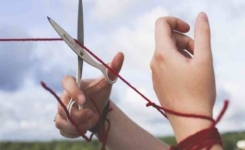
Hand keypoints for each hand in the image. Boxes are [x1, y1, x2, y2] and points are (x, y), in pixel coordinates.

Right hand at [55, 52, 123, 137]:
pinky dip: (75, 133)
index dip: (72, 90)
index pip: (66, 82)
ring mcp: (61, 111)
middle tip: (93, 114)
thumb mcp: (107, 83)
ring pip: (62, 122)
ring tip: (92, 121)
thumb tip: (121, 54)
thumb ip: (112, 70)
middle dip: (79, 115)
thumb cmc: (99, 93)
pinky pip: (63, 131)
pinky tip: (85, 128)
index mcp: (73, 84)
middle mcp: (64, 97)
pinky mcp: (62, 123)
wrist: (98, 108)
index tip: (83, 99)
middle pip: (63, 108)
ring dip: (78, 125)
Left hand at [150, 13, 215, 141]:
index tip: (189, 30)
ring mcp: (154, 73)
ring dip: (182, 53)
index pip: (161, 24)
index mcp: (162, 54)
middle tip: (199, 53)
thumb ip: (202, 34)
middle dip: (185, 41)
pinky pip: (165, 65)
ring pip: (167, 52)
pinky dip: (177, 63)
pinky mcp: (158, 82)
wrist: (188, 120)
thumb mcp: (204, 59)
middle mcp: (154, 62)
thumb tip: (201, 16)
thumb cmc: (198, 91)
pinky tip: (188, 76)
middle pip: (167, 39)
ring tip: (195, 66)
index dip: (176, 21)